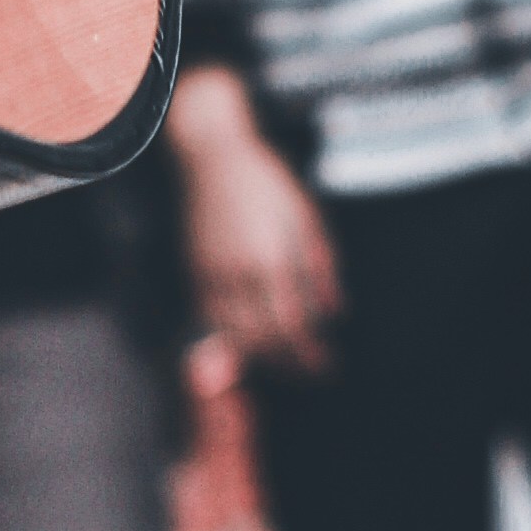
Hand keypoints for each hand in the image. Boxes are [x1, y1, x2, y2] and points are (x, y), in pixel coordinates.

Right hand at [170, 67, 340, 373]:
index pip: (293, 327)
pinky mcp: (194, 273)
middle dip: (290, 365)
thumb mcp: (306, 215)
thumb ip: (321, 267)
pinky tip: (250, 344)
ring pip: (234, 337)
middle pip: (263, 340)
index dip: (311, 355)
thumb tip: (336, 312)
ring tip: (286, 365)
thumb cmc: (265, 179)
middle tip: (312, 374)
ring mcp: (211, 276)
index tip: (328, 367)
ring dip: (262, 359)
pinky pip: (211, 321)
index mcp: (271, 260)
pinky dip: (232, 341)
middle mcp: (238, 276)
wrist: (211, 156)